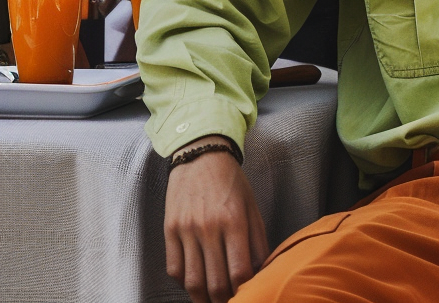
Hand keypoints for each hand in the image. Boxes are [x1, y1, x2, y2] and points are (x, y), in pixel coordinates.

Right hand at [165, 136, 268, 302]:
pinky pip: (174, 268)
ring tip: (211, 300)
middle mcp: (209, 227)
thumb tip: (261, 271)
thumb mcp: (252, 205)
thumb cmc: (231, 181)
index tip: (247, 293)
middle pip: (215, 282)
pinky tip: (194, 281)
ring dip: (203, 298)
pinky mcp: (170, 230)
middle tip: (229, 301)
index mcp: (234, 220)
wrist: (201, 156)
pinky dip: (184, 282)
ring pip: (193, 281)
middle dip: (224, 299)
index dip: (244, 290)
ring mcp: (187, 230)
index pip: (240, 271)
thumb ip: (258, 240)